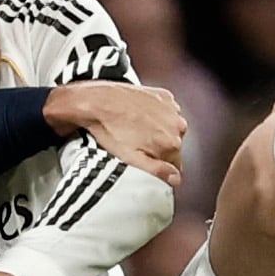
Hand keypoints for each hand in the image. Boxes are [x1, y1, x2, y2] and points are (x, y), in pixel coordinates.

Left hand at [44, 81, 185, 186]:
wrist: (98, 102)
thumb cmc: (110, 129)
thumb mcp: (132, 159)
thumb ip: (157, 171)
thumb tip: (176, 179)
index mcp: (171, 144)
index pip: (176, 166)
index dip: (160, 166)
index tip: (146, 161)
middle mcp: (177, 125)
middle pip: (174, 146)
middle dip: (159, 148)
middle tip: (138, 144)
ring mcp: (171, 109)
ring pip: (171, 129)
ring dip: (159, 131)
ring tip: (137, 129)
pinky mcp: (164, 96)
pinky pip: (167, 112)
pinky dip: (157, 115)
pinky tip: (140, 116)